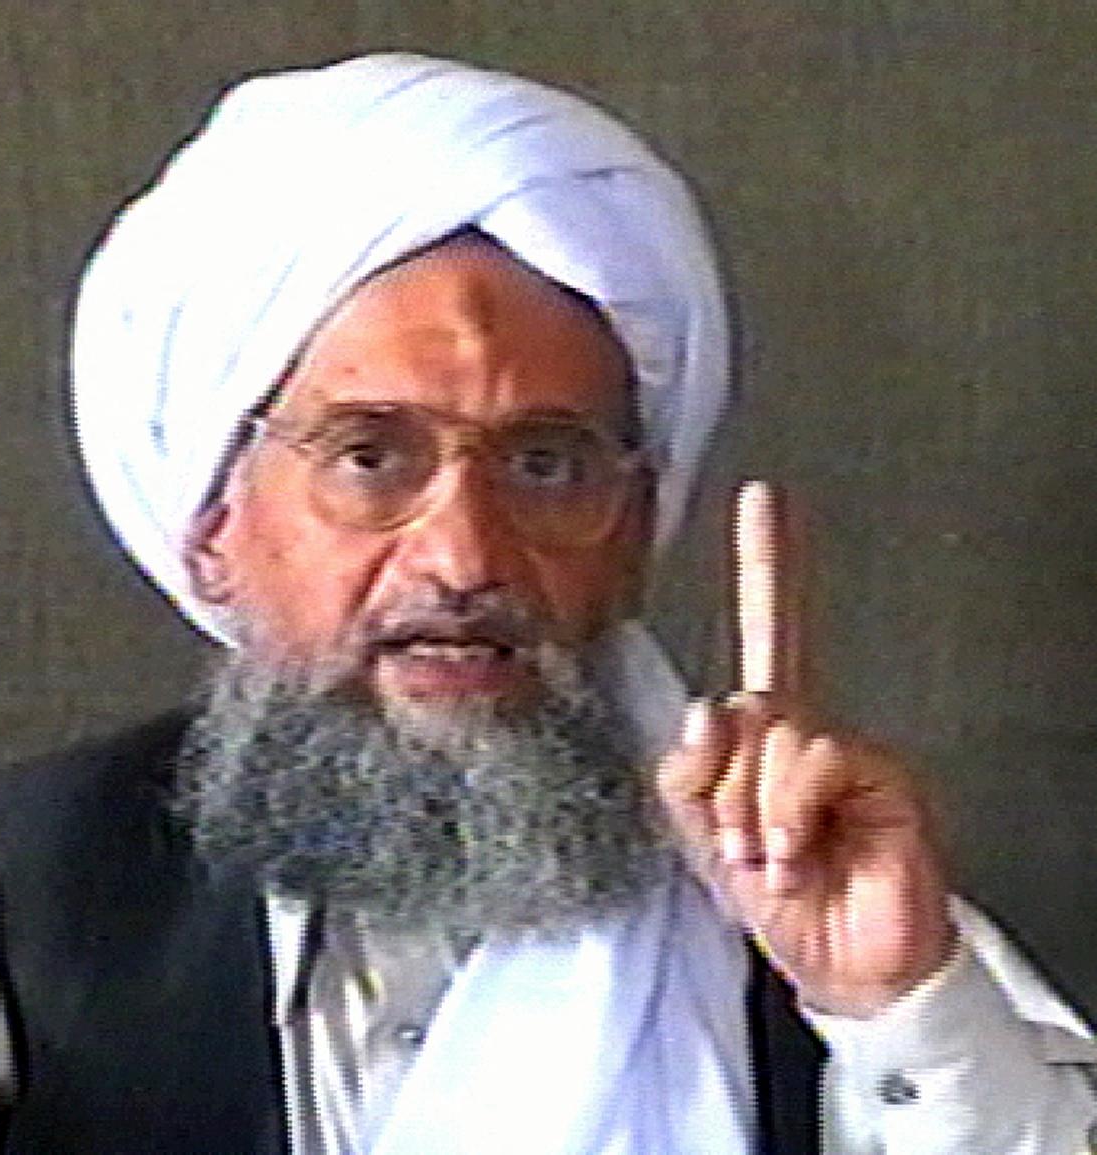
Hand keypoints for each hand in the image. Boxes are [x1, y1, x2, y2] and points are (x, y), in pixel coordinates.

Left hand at [656, 481, 955, 1016]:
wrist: (839, 964)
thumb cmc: (781, 903)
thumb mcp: (701, 837)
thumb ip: (687, 773)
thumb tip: (707, 712)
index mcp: (763, 737)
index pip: (768, 636)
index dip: (767, 565)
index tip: (761, 499)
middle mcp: (806, 731)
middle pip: (739, 706)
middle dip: (719, 787)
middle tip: (736, 844)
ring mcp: (846, 751)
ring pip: (768, 735)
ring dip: (749, 812)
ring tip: (772, 858)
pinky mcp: (883, 774)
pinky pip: (811, 759)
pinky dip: (785, 815)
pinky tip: (795, 855)